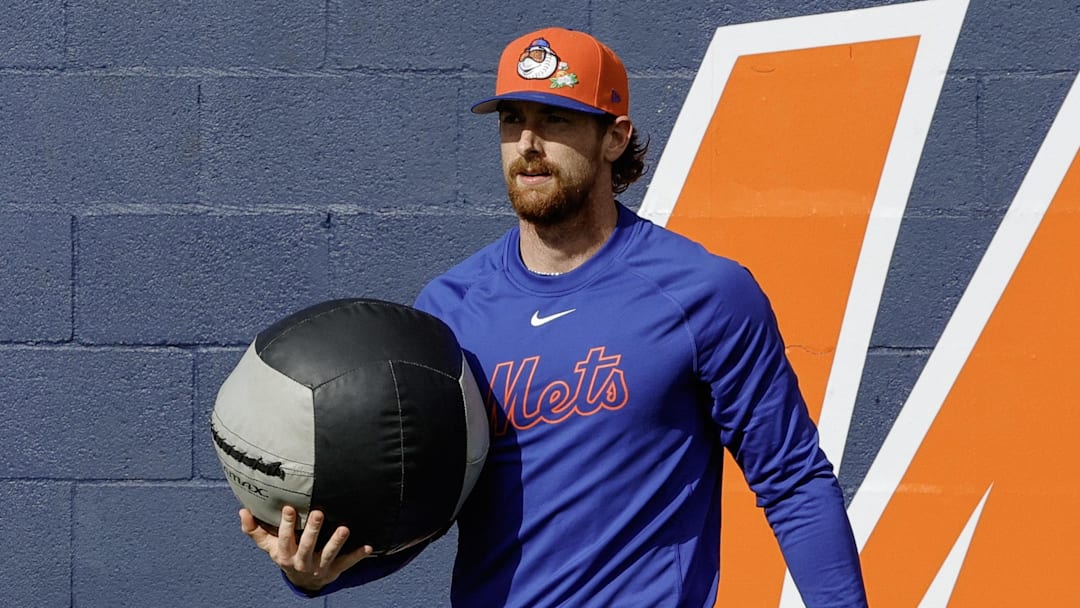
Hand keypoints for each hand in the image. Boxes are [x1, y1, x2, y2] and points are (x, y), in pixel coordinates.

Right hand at [240, 505, 372, 592]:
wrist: (302, 581)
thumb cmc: (285, 553)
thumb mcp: (268, 546)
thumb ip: (254, 530)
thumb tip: (242, 511)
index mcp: (285, 553)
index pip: (284, 539)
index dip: (286, 525)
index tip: (289, 508)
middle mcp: (302, 561)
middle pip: (307, 545)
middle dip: (312, 530)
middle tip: (318, 513)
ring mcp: (319, 566)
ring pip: (329, 554)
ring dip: (336, 542)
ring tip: (345, 528)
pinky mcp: (334, 571)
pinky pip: (347, 563)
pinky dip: (358, 555)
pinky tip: (369, 547)